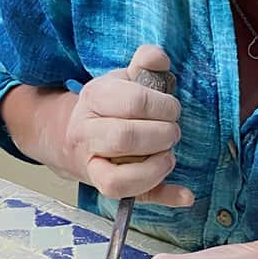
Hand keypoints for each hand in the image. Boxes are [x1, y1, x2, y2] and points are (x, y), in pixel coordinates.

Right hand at [64, 44, 191, 206]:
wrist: (72, 136)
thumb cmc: (108, 106)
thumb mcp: (124, 77)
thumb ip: (145, 63)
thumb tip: (158, 59)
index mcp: (93, 98)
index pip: (132, 102)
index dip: (162, 106)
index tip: (172, 108)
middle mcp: (86, 134)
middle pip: (125, 138)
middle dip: (161, 135)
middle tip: (172, 131)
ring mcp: (92, 164)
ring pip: (117, 179)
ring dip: (155, 169)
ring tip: (168, 155)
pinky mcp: (105, 187)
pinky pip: (130, 199)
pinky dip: (163, 196)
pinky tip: (185, 193)